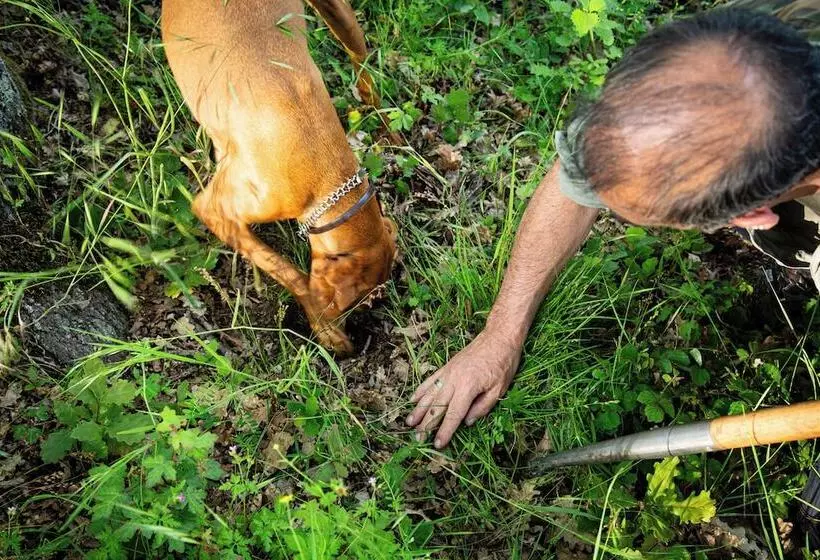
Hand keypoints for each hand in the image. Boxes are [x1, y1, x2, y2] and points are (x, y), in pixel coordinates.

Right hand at [405, 329, 521, 447]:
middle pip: (436, 406)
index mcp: (468, 387)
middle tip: (418, 439)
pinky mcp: (447, 366)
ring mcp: (448, 372)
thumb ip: (483, 407)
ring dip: (419, 409)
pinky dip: (420, 390)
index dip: (445, 430)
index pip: (453, 414)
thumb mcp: (499, 389)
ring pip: (429, 394)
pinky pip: (430, 380)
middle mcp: (454, 380)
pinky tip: (413, 400)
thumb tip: (468, 422)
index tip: (438, 444)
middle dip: (426, 424)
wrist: (498, 337)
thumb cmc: (503, 363)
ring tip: (410, 423)